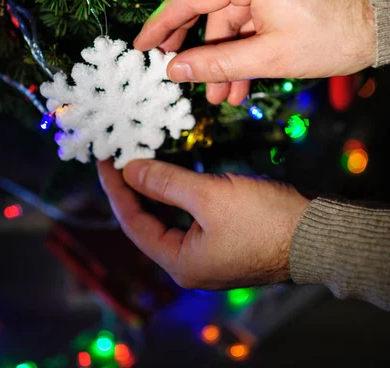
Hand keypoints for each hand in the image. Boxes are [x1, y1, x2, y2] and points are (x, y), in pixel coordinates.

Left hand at [97, 159, 308, 289]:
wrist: (316, 235)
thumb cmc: (262, 219)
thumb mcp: (209, 196)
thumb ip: (166, 182)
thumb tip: (128, 169)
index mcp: (180, 262)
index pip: (134, 223)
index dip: (117, 190)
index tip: (105, 160)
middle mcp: (190, 265)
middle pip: (149, 223)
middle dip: (133, 190)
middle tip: (119, 157)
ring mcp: (209, 255)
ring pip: (170, 219)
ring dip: (156, 190)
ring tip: (140, 161)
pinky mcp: (225, 241)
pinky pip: (189, 218)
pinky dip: (177, 195)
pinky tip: (173, 176)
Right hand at [134, 0, 374, 105]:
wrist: (387, 17)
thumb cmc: (335, 37)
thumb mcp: (271, 57)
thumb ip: (216, 63)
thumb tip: (174, 70)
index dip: (163, 25)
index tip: (141, 46)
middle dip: (193, 40)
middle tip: (176, 69)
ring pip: (229, 4)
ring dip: (224, 47)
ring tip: (223, 95)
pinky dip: (243, 33)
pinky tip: (242, 74)